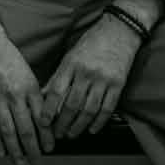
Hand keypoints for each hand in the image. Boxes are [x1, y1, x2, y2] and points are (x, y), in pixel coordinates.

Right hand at [0, 24, 56, 164]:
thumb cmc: (10, 58)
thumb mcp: (29, 74)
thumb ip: (36, 95)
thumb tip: (45, 117)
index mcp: (31, 88)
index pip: (42, 118)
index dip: (47, 136)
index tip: (51, 148)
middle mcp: (16, 95)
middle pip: (27, 129)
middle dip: (33, 148)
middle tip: (37, 161)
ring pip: (9, 131)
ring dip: (15, 150)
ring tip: (21, 162)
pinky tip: (1, 152)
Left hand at [41, 13, 142, 139]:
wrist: (121, 30)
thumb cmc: (92, 42)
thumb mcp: (70, 56)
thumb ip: (58, 76)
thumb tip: (43, 96)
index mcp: (72, 63)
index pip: (57, 91)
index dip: (48, 110)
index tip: (43, 123)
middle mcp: (87, 72)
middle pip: (72, 104)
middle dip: (63, 123)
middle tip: (57, 134)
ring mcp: (104, 79)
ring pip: (89, 109)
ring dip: (79, 126)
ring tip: (71, 134)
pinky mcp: (118, 84)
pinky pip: (108, 108)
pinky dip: (99, 122)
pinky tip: (92, 129)